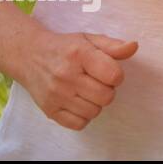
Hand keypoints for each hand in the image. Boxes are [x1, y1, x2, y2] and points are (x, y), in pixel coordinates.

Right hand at [22, 29, 136, 131]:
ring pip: (94, 112)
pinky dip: (83, 116)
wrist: (30, 55)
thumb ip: (113, 45)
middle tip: (98, 82)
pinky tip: (79, 103)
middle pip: (106, 96)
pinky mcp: (49, 110)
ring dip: (96, 103)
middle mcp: (66, 76)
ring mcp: (56, 95)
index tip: (109, 71)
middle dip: (108, 89)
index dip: (117, 75)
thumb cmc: (65, 47)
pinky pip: (78, 124)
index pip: (113, 76)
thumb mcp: (90, 39)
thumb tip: (133, 47)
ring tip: (87, 91)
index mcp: (80, 55)